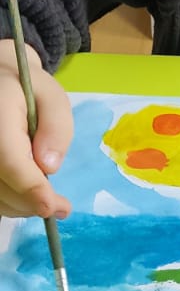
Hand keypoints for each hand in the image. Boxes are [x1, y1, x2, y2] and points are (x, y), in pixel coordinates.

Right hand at [0, 39, 73, 217]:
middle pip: (2, 186)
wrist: (0, 83)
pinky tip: (29, 195)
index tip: (53, 207)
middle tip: (62, 207)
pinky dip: (11, 202)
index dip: (31, 189)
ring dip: (22, 206)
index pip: (10, 161)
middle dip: (32, 202)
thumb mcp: (52, 96)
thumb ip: (56, 126)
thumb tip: (49, 166)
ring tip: (47, 198)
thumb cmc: (27, 88)